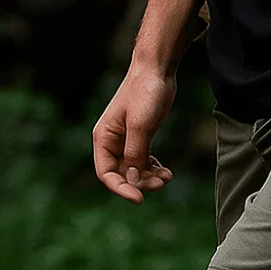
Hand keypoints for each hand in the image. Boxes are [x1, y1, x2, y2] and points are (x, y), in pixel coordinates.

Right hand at [93, 67, 176, 203]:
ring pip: (134, 172)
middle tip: (160, 183)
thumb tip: (132, 181)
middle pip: (122, 176)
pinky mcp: (140, 140)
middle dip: (140, 183)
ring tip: (167, 177)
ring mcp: (126, 143)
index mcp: (103, 138)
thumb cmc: (144, 92)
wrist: (157, 70)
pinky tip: (166, 171)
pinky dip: (154, 171)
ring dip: (150, 179)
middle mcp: (112, 143)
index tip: (139, 198)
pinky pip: (144, 164)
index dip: (120, 189)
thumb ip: (134, 154)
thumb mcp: (139, 125)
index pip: (106, 174)